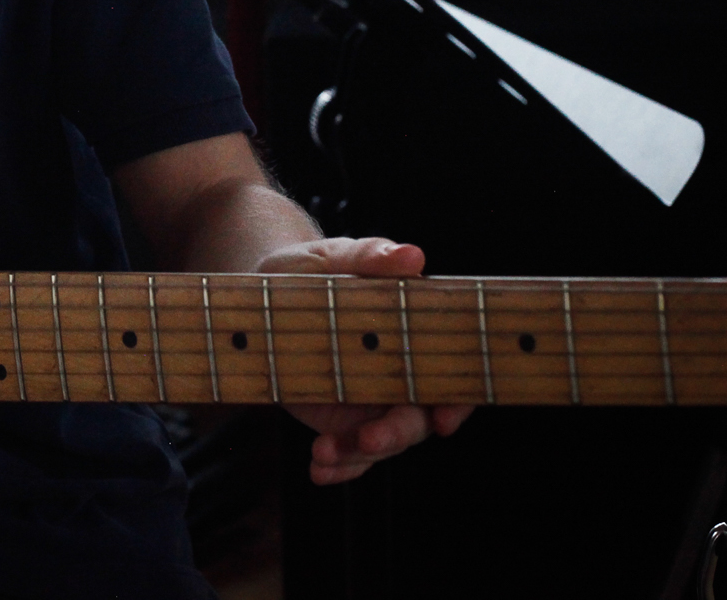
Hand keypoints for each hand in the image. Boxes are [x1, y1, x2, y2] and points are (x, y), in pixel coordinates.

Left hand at [256, 237, 475, 486]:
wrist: (269, 288)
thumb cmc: (315, 267)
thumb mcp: (336, 257)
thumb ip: (372, 257)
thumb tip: (412, 256)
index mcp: (416, 336)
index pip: (453, 376)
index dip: (457, 401)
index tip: (443, 419)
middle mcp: (402, 376)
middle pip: (415, 419)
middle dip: (396, 435)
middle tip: (368, 438)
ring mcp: (372, 402)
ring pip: (380, 443)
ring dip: (356, 454)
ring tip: (324, 453)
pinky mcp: (340, 420)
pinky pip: (348, 453)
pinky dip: (337, 467)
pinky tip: (318, 471)